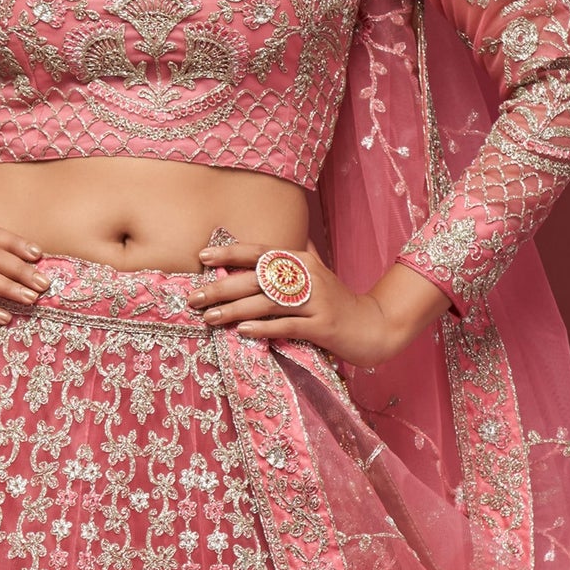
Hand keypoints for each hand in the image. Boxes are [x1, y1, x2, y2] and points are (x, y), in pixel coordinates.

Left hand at [187, 240, 447, 366]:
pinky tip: (243, 332)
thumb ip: (303, 253)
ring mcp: (316, 302)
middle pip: (257, 278)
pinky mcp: (322, 326)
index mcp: (302, 261)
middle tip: (194, 298)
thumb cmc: (340, 301)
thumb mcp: (321, 272)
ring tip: (209, 318)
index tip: (202, 257)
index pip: (260, 253)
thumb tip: (292, 236)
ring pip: (268, 302)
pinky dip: (264, 328)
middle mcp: (308, 277)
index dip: (230, 253)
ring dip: (235, 310)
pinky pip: (287, 325)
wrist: (376, 326)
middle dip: (222, 287)